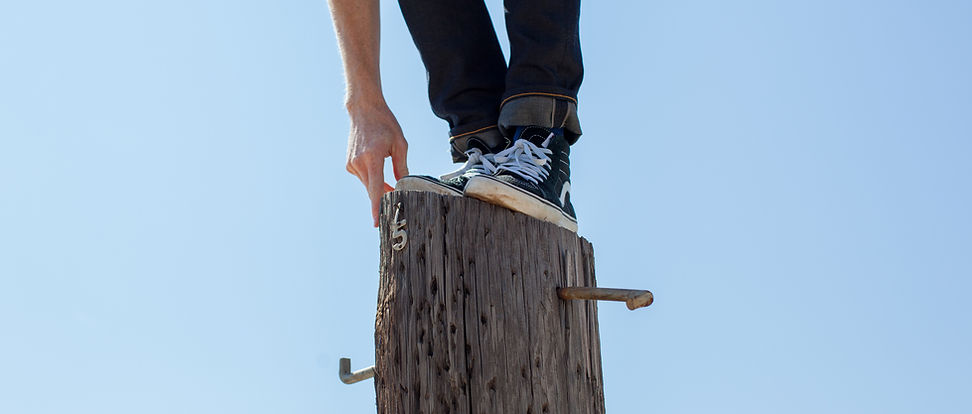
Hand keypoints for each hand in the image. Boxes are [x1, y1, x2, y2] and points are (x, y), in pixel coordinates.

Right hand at [345, 102, 408, 226]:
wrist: (363, 110)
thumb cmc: (384, 124)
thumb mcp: (400, 144)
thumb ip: (401, 167)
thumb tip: (404, 185)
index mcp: (372, 158)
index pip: (375, 188)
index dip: (377, 207)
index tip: (376, 223)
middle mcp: (359, 163)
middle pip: (373, 189)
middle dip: (384, 194)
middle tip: (396, 193)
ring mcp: (351, 164)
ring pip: (368, 185)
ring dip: (378, 184)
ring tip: (385, 165)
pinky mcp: (349, 164)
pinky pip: (363, 178)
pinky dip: (371, 176)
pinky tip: (375, 159)